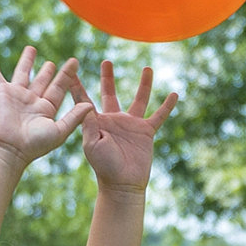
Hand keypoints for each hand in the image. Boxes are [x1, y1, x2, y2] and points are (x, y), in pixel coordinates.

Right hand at [0, 46, 91, 165]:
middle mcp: (32, 101)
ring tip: (31, 48)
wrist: (11, 148)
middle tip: (53, 62)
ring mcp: (16, 95)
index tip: (75, 62)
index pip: (59, 88)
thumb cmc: (35, 144)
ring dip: (26, 61)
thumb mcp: (59, 130)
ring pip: (23, 73)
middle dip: (48, 71)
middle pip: (42, 81)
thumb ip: (74, 117)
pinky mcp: (1, 92)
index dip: (67, 75)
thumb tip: (90, 105)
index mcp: (46, 109)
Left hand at [79, 59, 177, 192]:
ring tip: (148, 68)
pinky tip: (174, 94)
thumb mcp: (92, 143)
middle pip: (110, 93)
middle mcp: (114, 119)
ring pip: (139, 99)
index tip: (71, 69)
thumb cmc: (104, 166)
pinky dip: (167, 106)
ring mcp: (131, 124)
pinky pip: (159, 116)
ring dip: (144, 84)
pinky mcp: (146, 132)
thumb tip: (87, 103)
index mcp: (97, 121)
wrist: (122, 183)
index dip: (77, 84)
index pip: (85, 99)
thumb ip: (90, 123)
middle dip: (108, 77)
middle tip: (106, 61)